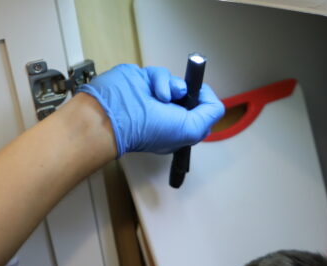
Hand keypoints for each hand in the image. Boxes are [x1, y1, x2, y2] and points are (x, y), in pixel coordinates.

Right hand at [78, 64, 224, 156]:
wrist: (115, 115)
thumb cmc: (149, 129)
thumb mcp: (192, 129)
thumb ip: (211, 112)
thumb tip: (209, 95)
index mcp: (179, 130)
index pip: (200, 113)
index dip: (202, 105)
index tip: (196, 102)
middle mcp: (168, 114)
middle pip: (190, 95)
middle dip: (187, 94)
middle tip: (180, 98)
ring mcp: (156, 97)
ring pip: (176, 82)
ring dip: (172, 86)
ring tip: (162, 96)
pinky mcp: (145, 82)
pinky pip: (161, 74)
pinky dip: (160, 80)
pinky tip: (153, 90)